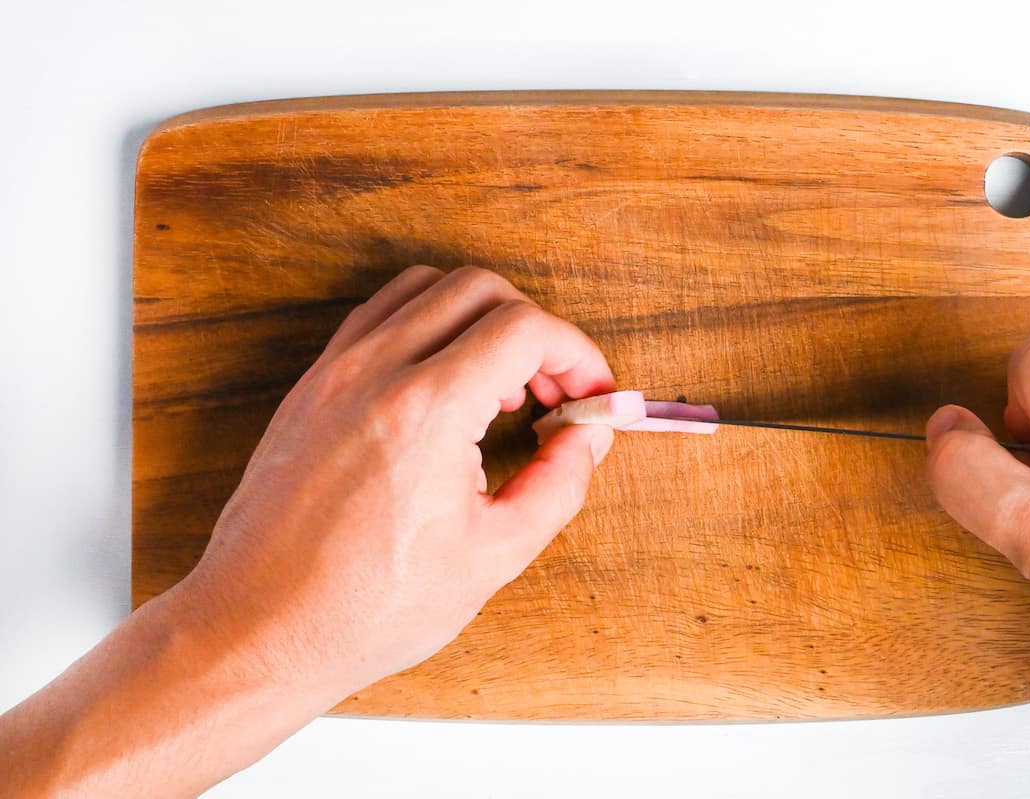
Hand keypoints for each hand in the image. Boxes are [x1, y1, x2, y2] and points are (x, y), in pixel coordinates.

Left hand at [183, 264, 616, 696]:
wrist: (260, 627)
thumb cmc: (366, 606)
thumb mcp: (491, 556)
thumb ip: (557, 484)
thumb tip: (588, 436)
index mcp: (427, 410)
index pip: (524, 328)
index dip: (577, 354)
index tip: (590, 393)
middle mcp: (375, 371)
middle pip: (480, 289)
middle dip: (534, 329)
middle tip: (552, 390)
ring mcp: (334, 371)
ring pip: (425, 286)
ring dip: (479, 318)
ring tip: (498, 387)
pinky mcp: (310, 386)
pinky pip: (378, 316)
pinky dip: (427, 326)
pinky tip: (443, 386)